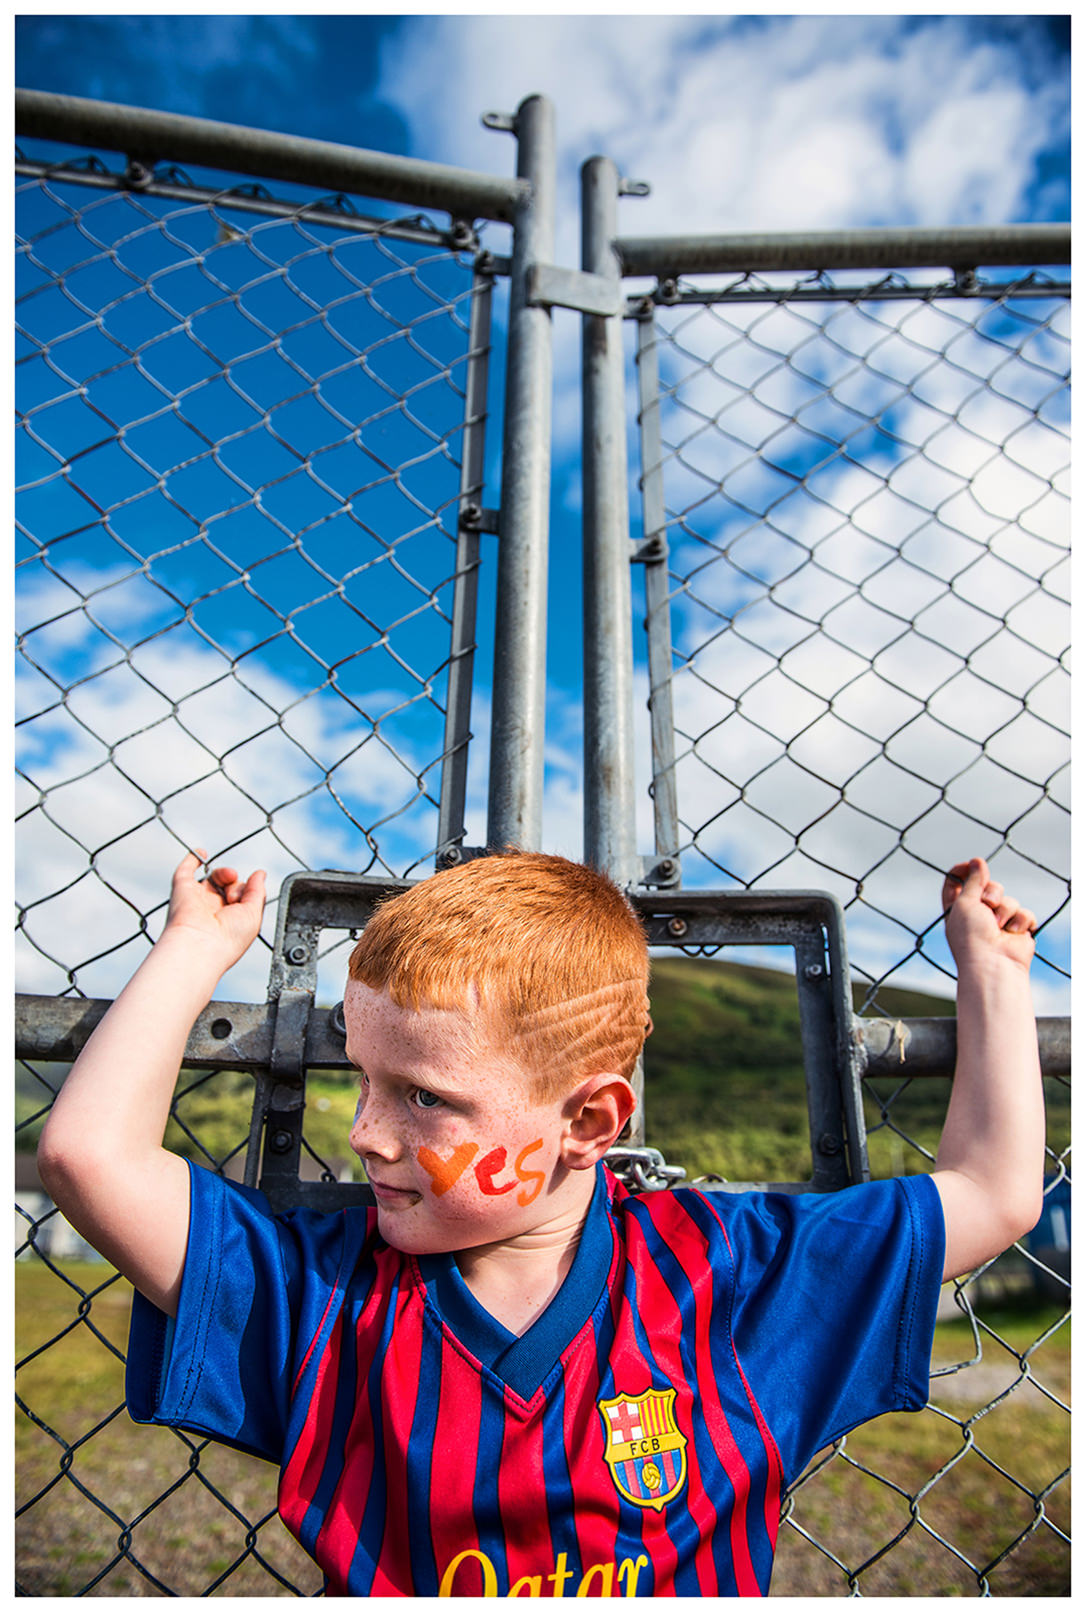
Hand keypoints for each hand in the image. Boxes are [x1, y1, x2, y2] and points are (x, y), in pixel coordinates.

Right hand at [162, 848, 266, 972]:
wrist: (200, 945)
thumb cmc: (228, 938)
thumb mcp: (254, 914)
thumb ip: (257, 892)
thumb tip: (260, 873)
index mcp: (229, 920)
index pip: (242, 897)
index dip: (247, 892)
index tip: (247, 898)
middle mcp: (212, 911)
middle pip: (229, 886)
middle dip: (237, 884)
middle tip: (235, 896)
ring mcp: (196, 899)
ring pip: (214, 878)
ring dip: (225, 873)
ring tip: (229, 877)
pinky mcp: (182, 889)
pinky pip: (185, 870)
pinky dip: (193, 858)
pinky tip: (202, 852)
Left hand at [942, 857, 1035, 973]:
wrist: (994, 964)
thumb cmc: (972, 936)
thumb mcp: (965, 903)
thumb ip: (972, 881)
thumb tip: (977, 861)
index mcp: (958, 909)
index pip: (956, 883)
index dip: (963, 871)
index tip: (970, 864)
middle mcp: (977, 915)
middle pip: (988, 886)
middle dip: (991, 892)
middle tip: (988, 904)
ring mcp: (999, 923)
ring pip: (1008, 899)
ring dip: (1005, 909)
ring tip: (999, 926)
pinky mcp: (1018, 930)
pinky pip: (1024, 913)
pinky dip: (1020, 921)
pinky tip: (1013, 933)